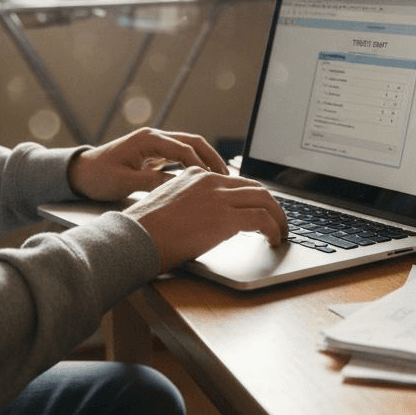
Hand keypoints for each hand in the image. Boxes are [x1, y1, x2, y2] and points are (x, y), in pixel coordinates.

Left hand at [67, 127, 229, 201]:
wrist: (80, 173)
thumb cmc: (98, 177)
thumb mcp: (124, 182)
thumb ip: (151, 182)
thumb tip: (179, 187)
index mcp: (148, 140)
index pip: (184, 150)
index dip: (202, 166)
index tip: (215, 181)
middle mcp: (154, 137)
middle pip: (192, 142)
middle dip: (211, 158)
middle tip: (227, 177)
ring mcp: (154, 145)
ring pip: (189, 148)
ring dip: (205, 161)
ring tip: (221, 179)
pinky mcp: (153, 154)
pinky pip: (180, 156)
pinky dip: (194, 165)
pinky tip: (203, 179)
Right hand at [122, 167, 288, 271]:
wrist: (134, 238)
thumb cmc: (144, 231)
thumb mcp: (169, 205)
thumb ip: (191, 204)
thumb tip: (208, 222)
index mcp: (195, 175)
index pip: (235, 181)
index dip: (253, 197)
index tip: (260, 210)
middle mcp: (209, 180)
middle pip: (255, 187)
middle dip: (271, 205)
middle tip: (278, 221)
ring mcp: (219, 197)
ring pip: (264, 200)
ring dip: (278, 217)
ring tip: (281, 233)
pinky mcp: (226, 217)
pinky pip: (262, 219)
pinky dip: (274, 229)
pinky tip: (273, 239)